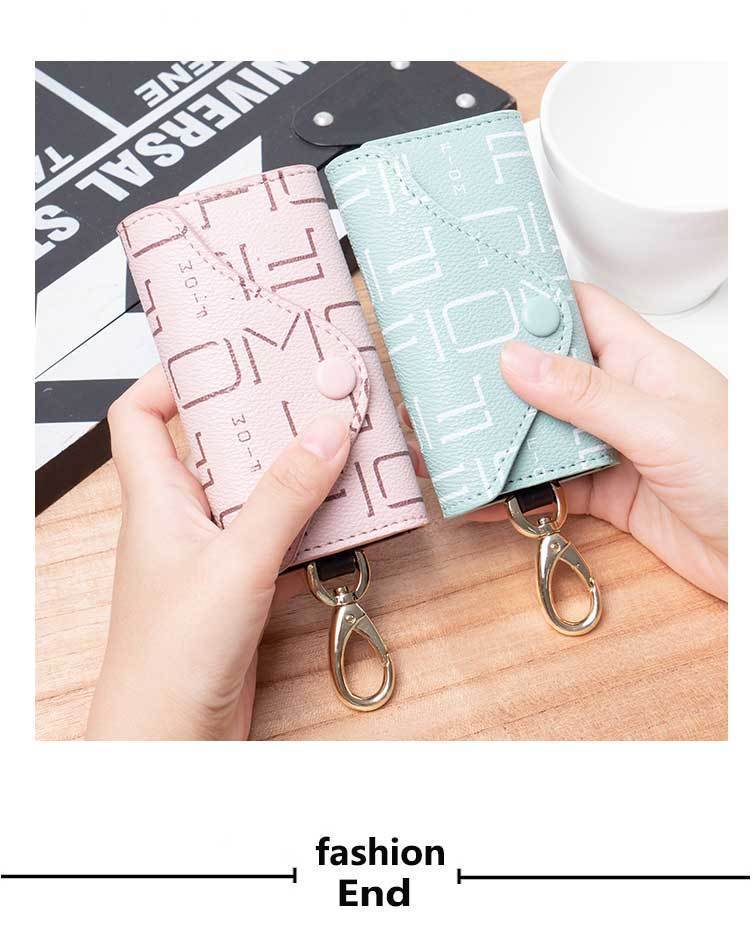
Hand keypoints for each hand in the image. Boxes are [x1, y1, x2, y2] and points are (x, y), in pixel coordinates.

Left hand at [86, 367, 350, 739]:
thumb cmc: (171, 657)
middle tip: (312, 394)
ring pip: (258, 493)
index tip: (225, 355)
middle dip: (263, 420)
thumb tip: (325, 431)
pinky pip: (281, 538)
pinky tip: (347, 516)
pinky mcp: (243, 587)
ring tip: (344, 446)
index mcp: (156, 498)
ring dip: (298, 473)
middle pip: (218, 447)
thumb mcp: (235, 561)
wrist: (171, 740)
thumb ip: (284, 496)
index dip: (171, 378)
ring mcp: (213, 553)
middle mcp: (182, 518)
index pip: (140, 416)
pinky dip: (312, 525)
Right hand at [409, 283, 727, 600]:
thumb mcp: (659, 426)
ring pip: (544, 435)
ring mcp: (613, 447)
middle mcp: (624, 399)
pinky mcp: (608, 495)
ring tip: (453, 442)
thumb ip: (586, 395)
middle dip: (500, 379)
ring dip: (503, 442)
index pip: (580, 310)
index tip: (480, 301)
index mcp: (644, 360)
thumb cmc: (741, 478)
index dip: (533, 301)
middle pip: (549, 376)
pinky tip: (485, 500)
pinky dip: (517, 496)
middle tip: (446, 380)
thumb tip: (517, 359)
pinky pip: (551, 488)